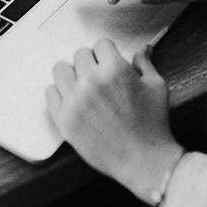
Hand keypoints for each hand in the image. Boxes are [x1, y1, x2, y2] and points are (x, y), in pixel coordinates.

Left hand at [46, 39, 183, 204]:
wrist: (143, 161)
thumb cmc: (153, 125)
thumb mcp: (156, 87)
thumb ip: (145, 63)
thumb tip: (143, 49)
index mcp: (114, 70)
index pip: (100, 44)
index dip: (108, 54)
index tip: (109, 64)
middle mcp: (91, 81)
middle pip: (80, 55)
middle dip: (91, 63)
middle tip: (100, 78)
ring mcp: (74, 101)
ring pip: (61, 69)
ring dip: (72, 75)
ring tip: (83, 87)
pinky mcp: (63, 119)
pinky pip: (50, 93)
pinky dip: (60, 94)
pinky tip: (74, 101)